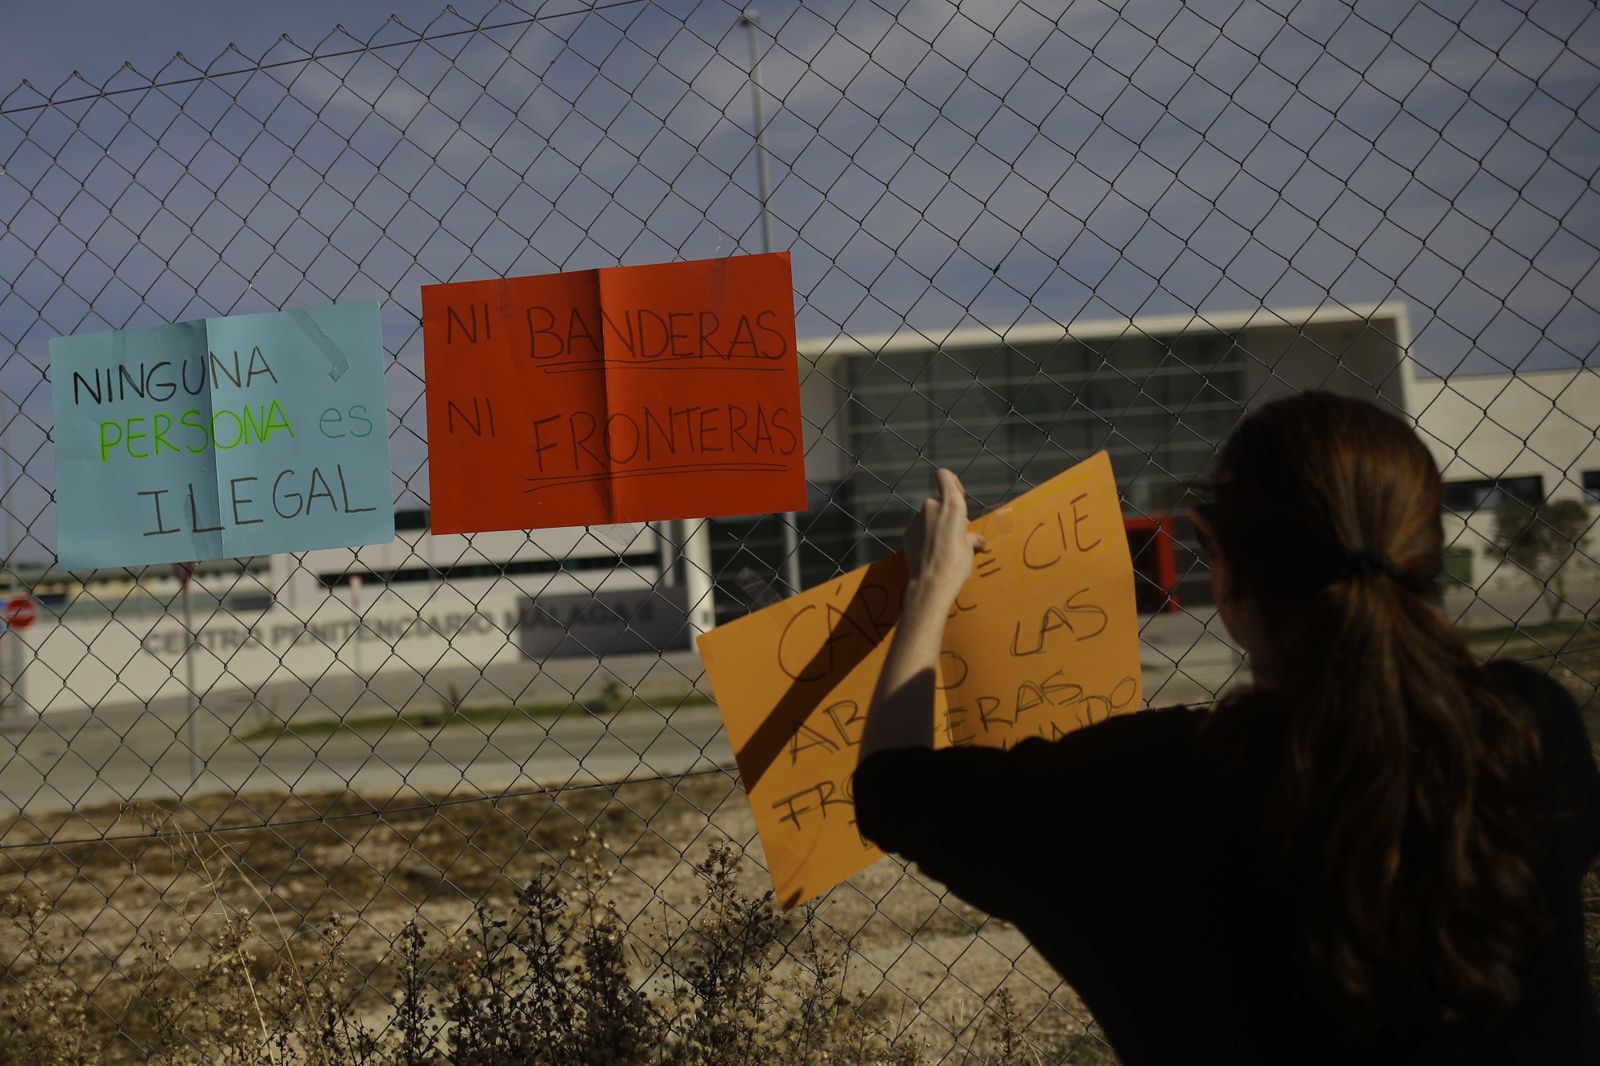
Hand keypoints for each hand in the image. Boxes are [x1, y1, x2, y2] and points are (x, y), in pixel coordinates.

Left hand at [902, 468, 987, 610]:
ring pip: (928, 517)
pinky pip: (919, 529)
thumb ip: (971, 537)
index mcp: (951, 504)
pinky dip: (924, 536)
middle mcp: (931, 506)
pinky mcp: (907, 533)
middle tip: (956, 534)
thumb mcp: (970, 548)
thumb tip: (978, 541)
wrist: (932, 584)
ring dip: (935, 526)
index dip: (951, 481)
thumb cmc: (956, 563)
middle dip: (947, 514)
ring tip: (943, 547)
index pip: (944, 475)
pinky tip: (930, 553)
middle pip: (939, 501)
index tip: (958, 494)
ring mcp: (916, 519)